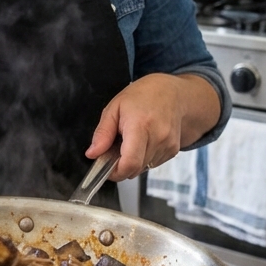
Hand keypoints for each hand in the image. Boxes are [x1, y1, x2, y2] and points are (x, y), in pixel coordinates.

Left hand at [85, 73, 219, 180]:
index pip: (130, 163)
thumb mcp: (115, 107)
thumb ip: (102, 133)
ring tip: (131, 140)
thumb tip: (92, 153)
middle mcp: (158, 138)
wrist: (173, 93)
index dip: (115, 172)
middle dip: (121, 165)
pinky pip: (153, 163)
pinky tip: (144, 141)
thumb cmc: (143, 96)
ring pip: (143, 168)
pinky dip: (144, 157)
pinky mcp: (173, 150)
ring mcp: (168, 145)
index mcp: (140, 126)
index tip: (106, 167)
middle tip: (116, 148)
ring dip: (133, 161)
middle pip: (135, 169)